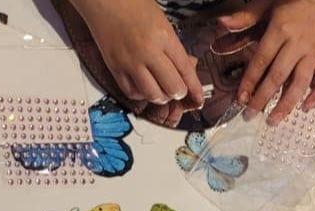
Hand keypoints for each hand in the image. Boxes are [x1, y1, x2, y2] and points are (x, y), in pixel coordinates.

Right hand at [73, 0, 203, 109]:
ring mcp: (130, 62)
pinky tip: (143, 85)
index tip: (199, 98)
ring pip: (154, 95)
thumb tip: (187, 69)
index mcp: (164, 36)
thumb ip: (174, 47)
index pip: (185, 70)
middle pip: (173, 88)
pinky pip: (133, 93)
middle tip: (176, 87)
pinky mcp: (115, 68)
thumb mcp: (162, 21)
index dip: (195, 88)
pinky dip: (141, 94)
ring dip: (161, 96)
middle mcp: (148, 52)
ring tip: (160, 88)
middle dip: (178, 92)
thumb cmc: (132, 4)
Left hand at [225, 0, 314, 123]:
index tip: (240, 99)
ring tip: (274, 120)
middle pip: (278, 76)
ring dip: (287, 104)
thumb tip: (221, 24)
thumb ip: (244, 18)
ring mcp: (312, 53)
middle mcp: (297, 44)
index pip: (261, 61)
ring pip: (300, 83)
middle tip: (250, 115)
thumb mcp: (266, 5)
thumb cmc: (292, 0)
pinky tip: (306, 108)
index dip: (250, 81)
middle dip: (263, 98)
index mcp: (280, 30)